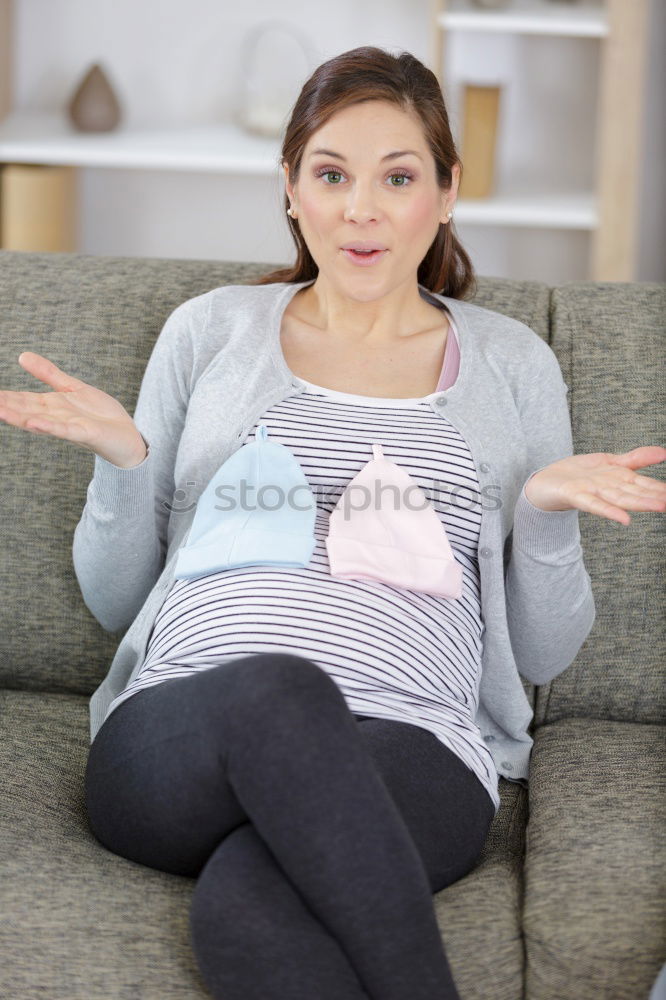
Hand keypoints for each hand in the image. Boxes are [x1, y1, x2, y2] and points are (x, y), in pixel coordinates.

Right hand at [0, 351, 147, 468]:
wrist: (127, 435)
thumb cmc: (100, 415)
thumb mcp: (72, 388)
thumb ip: (48, 374)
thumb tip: (22, 356)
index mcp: (52, 406)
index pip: (21, 400)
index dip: (4, 397)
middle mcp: (56, 418)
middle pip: (25, 411)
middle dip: (5, 407)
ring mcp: (70, 427)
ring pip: (40, 422)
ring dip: (19, 418)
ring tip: (0, 412)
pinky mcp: (86, 434)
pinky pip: (65, 431)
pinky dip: (50, 427)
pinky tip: (34, 423)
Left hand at [524, 446, 665, 525]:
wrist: (545, 481)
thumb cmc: (578, 474)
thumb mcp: (609, 462)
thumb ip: (635, 459)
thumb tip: (663, 452)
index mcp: (619, 481)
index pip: (645, 485)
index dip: (660, 489)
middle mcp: (609, 489)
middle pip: (636, 493)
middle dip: (656, 497)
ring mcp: (593, 493)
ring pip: (620, 499)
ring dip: (640, 503)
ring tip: (661, 507)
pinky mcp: (575, 495)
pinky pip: (594, 504)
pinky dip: (609, 511)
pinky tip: (624, 519)